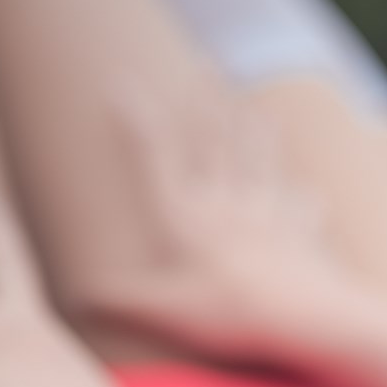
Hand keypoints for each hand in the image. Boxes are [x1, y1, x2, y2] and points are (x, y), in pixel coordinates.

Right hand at [85, 92, 360, 362]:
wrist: (306, 318)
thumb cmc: (231, 314)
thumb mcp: (164, 311)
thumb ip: (122, 301)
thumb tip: (77, 297)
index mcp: (187, 217)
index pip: (157, 159)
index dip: (139, 123)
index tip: (121, 85)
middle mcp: (228, 205)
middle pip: (216, 144)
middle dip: (207, 104)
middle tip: (207, 68)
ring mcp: (271, 214)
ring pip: (261, 163)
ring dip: (257, 134)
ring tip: (256, 112)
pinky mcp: (305, 234)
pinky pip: (304, 209)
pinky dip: (304, 198)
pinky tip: (309, 193)